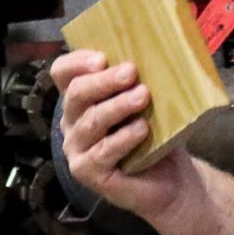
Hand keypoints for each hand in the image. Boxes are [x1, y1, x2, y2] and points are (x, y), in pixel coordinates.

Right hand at [50, 51, 191, 220]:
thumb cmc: (156, 136)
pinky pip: (102, 151)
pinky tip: (142, 129)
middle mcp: (72, 122)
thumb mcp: (147, 104)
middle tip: (131, 72)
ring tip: (143, 96)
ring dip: (118, 106)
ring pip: (91, 122)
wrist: (170, 180)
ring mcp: (76, 148)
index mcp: (81, 99)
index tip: (102, 58)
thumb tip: (154, 54)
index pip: (63, 73)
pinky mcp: (86, 171)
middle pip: (76, 94)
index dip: (76, 62)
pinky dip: (123, 138)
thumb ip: (138, 82)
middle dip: (104, 81)